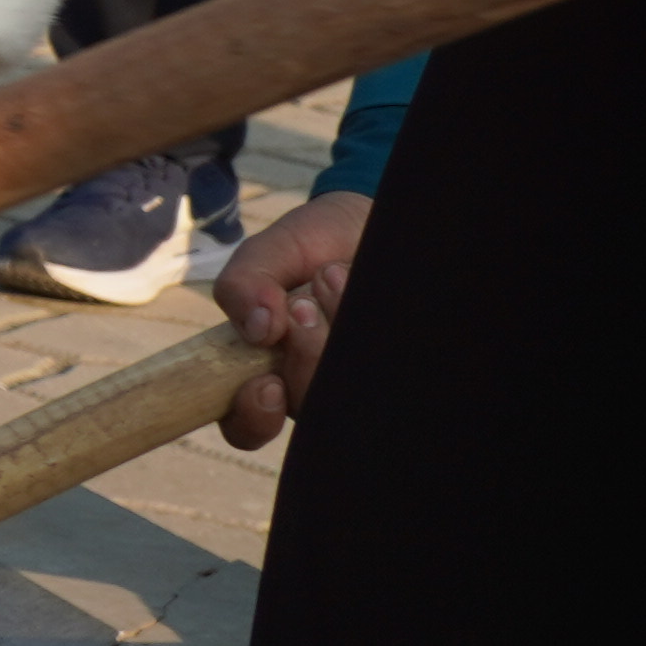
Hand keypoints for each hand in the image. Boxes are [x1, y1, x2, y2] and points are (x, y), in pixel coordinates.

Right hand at [213, 191, 368, 451]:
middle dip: (304, 354)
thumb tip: (257, 330)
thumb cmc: (313, 244)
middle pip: (304, 405)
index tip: (265, 383)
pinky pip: (393, 368)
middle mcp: (311, 386)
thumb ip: (242, 286)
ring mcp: (357, 382)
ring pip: (349, 390)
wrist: (372, 222)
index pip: (248, 423)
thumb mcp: (268, 253)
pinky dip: (374, 325)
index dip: (254, 416)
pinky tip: (365, 290)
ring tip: (333, 279)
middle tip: (302, 303)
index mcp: (265, 371)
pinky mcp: (403, 368)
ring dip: (337, 334)